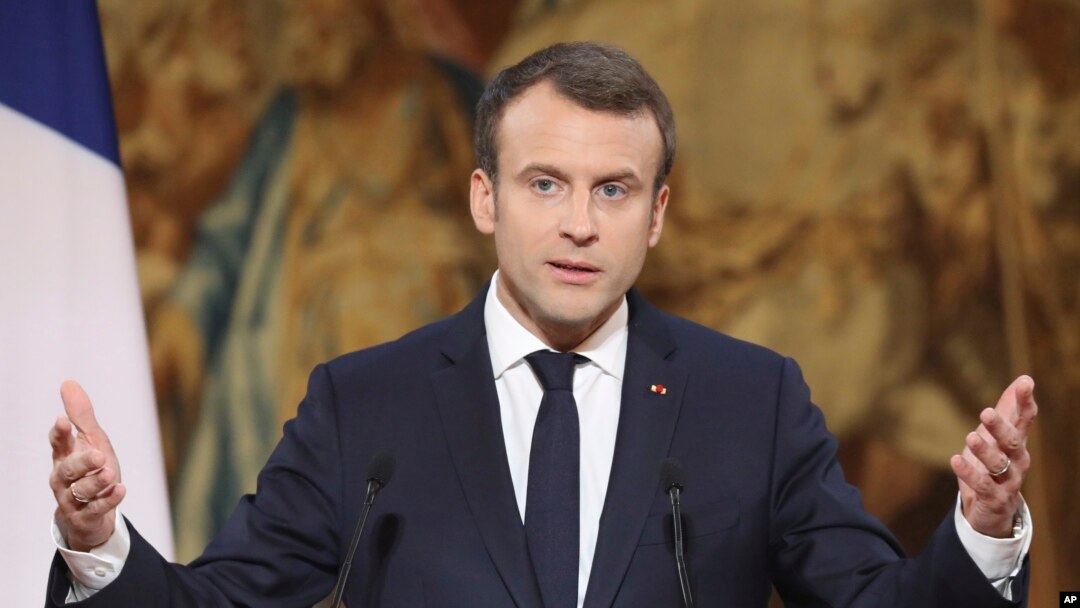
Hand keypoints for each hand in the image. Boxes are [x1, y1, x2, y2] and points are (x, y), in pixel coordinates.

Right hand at [48, 381, 125, 551]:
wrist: (91, 515)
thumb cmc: (91, 470)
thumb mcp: (91, 440)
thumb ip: (81, 416)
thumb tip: (68, 383)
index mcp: (64, 456)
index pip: (57, 444)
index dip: (59, 433)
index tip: (62, 421)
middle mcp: (64, 478)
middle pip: (69, 469)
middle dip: (82, 462)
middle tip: (98, 455)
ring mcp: (73, 499)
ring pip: (81, 490)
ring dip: (96, 481)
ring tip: (110, 473)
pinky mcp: (86, 516)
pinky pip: (96, 508)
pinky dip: (109, 499)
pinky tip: (121, 489)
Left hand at [950, 375, 1036, 537]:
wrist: (993, 512)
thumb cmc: (995, 466)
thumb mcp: (999, 436)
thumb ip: (1009, 410)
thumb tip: (1023, 378)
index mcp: (1017, 443)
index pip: (1024, 420)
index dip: (1025, 402)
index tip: (1025, 383)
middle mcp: (1017, 460)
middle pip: (1012, 441)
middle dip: (1000, 427)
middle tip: (985, 412)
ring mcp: (1007, 481)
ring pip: (999, 464)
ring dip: (984, 451)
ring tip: (971, 437)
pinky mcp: (994, 498)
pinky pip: (982, 485)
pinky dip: (969, 473)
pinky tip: (956, 460)